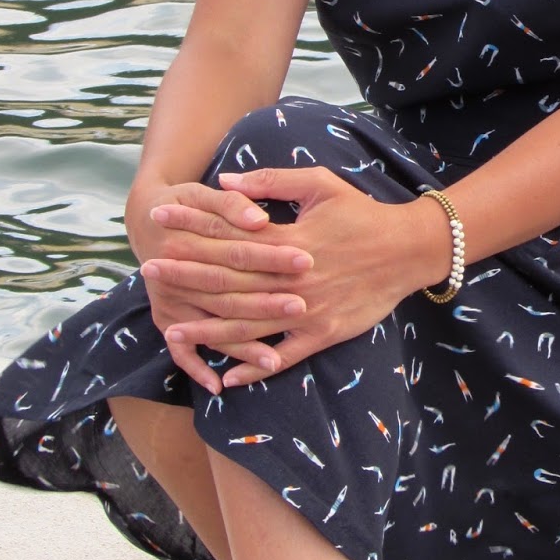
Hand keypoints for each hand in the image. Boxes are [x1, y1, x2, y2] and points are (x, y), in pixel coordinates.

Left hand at [158, 166, 450, 389]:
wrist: (410, 249)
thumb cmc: (363, 213)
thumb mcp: (321, 185)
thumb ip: (272, 181)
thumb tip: (226, 181)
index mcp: (289, 240)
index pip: (229, 234)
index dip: (191, 227)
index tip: (160, 222)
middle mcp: (292, 279)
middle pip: (229, 280)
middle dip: (186, 275)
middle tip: (149, 271)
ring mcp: (307, 310)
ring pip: (248, 325)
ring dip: (208, 328)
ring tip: (171, 328)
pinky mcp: (324, 334)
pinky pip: (284, 356)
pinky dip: (255, 369)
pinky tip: (226, 378)